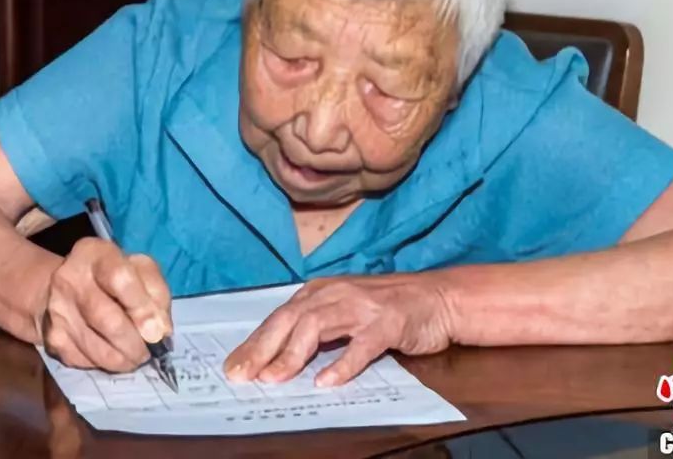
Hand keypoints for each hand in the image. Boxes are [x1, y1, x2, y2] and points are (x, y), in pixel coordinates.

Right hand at [40, 238, 171, 371]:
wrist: (61, 289)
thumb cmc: (113, 276)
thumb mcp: (140, 270)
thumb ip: (157, 294)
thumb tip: (160, 331)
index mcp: (95, 253)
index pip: (120, 279)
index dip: (142, 308)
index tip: (156, 333)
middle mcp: (69, 279)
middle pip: (107, 319)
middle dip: (135, 343)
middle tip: (150, 352)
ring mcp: (57, 311)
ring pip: (97, 348)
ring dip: (124, 359)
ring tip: (137, 357)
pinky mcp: (52, 339)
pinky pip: (86, 361)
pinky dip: (107, 364)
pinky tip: (115, 355)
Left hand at [223, 273, 454, 386]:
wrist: (438, 298)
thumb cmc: (389, 308)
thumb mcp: (346, 311)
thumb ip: (317, 329)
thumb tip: (276, 358)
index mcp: (322, 291)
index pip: (280, 317)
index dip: (255, 342)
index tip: (233, 366)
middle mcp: (336, 293)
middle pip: (290, 319)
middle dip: (262, 348)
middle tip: (242, 375)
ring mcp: (363, 306)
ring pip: (318, 326)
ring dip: (293, 353)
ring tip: (275, 378)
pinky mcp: (388, 322)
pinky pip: (361, 345)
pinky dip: (343, 363)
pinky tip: (327, 381)